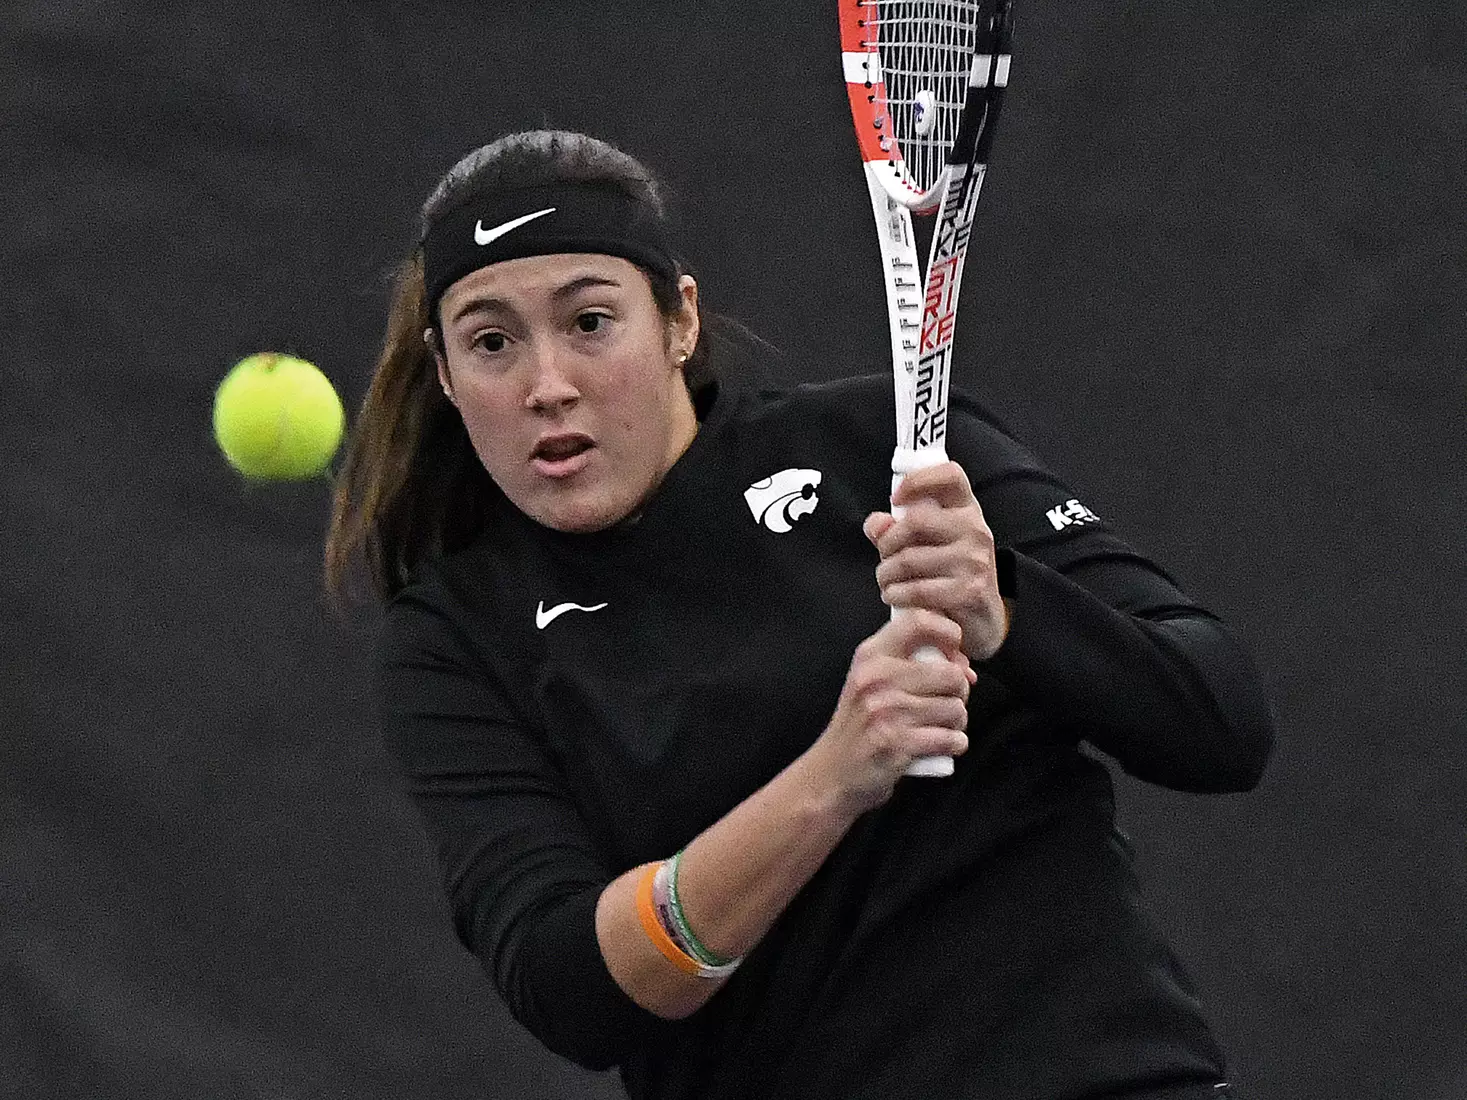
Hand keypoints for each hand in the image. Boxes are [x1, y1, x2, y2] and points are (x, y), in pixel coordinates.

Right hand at [804, 610, 974, 815]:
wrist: (831, 774)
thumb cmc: (860, 726)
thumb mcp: (870, 680)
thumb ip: (908, 662)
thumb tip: (963, 665)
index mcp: (871, 655)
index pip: (919, 621)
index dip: (949, 635)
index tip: (953, 658)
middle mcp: (876, 678)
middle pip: (951, 673)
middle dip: (960, 693)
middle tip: (946, 705)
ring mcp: (886, 711)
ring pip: (956, 709)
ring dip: (957, 723)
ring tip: (940, 728)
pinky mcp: (896, 743)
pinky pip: (951, 738)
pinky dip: (955, 744)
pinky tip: (942, 746)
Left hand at [862, 461, 1009, 661]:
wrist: (982, 619)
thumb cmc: (948, 575)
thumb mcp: (925, 544)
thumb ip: (895, 528)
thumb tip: (877, 524)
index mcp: (966, 509)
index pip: (951, 475)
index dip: (918, 480)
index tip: (896, 499)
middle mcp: (976, 530)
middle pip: (916, 520)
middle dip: (888, 542)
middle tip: (884, 557)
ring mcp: (975, 561)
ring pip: (909, 558)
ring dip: (886, 574)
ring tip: (887, 581)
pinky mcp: (969, 591)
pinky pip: (917, 589)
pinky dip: (896, 595)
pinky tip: (895, 597)